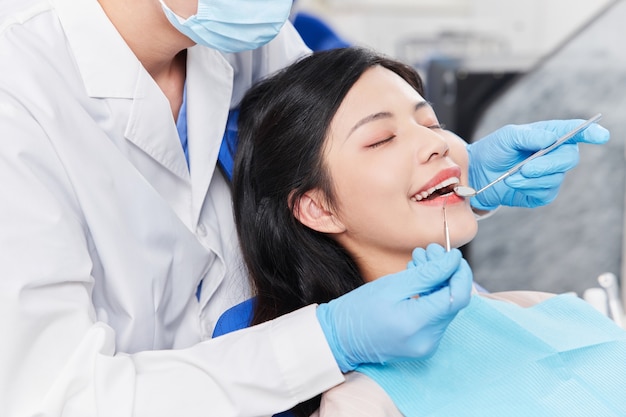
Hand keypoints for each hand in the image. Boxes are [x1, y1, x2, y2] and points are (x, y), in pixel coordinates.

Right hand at [316, 244, 472, 371]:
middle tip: (430, 251)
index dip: (460, 273)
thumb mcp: (391, 285)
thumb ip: (427, 274)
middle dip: (446, 273)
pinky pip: (436, 316)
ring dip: (437, 282)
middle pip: (453, 301)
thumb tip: (452, 261)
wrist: (339, 337)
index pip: (457, 296)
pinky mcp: (423, 345)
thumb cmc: (358, 310)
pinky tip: (418, 280)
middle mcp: (427, 340)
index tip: (452, 255)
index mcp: (417, 324)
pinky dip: (431, 296)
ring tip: (419, 262)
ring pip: (445, 307)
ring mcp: (426, 345)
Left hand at [467, 119, 609, 209]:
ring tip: (510, 175)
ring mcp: (550, 175)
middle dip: (548, 164)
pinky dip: (528, 188)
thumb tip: (551, 139)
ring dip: (531, 178)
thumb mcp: (508, 137)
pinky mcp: (542, 193)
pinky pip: (545, 193)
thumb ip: (529, 136)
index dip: (590, 133)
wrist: (477, 173)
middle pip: (569, 158)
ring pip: (555, 178)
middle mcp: (554, 155)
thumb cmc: (494, 150)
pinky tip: (513, 183)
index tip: (600, 136)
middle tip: (526, 168)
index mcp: (549, 135)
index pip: (575, 132)